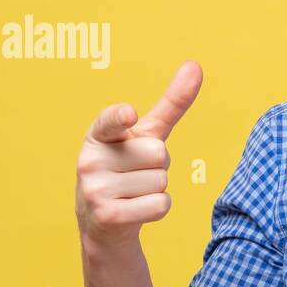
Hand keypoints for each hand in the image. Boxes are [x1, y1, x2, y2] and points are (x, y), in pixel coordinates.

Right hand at [75, 61, 202, 246]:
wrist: (104, 221)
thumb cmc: (129, 168)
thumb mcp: (147, 135)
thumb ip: (170, 103)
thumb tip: (195, 65)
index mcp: (98, 134)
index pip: (110, 121)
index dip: (121, 117)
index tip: (129, 114)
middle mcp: (90, 158)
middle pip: (160, 153)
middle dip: (159, 165)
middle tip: (137, 174)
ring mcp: (95, 189)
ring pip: (161, 180)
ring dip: (158, 188)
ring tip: (134, 192)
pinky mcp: (108, 216)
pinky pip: (160, 204)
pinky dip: (159, 208)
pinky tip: (136, 209)